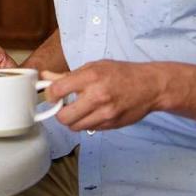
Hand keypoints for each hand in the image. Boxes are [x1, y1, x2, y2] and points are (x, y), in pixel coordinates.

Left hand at [45, 60, 163, 131]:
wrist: (150, 86)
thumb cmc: (121, 73)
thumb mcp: (94, 67)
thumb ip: (67, 75)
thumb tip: (45, 77)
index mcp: (90, 77)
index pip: (58, 90)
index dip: (50, 95)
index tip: (53, 95)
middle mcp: (97, 96)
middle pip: (64, 117)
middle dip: (59, 113)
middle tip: (64, 106)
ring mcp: (106, 113)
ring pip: (75, 127)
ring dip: (73, 120)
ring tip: (79, 110)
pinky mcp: (112, 125)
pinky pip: (90, 129)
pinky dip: (87, 123)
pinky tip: (92, 113)